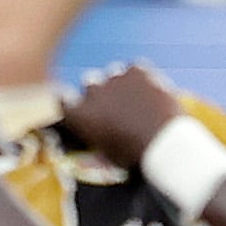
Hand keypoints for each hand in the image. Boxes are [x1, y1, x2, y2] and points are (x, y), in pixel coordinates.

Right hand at [62, 63, 182, 167]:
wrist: (163, 144)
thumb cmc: (134, 156)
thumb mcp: (107, 157)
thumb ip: (95, 148)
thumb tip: (89, 154)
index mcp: (79, 116)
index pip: (63, 100)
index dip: (71, 102)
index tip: (80, 107)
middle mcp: (92, 93)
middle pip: (89, 83)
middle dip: (99, 92)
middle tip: (115, 107)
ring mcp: (114, 79)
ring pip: (113, 74)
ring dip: (120, 84)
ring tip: (136, 100)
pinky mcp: (136, 72)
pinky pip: (134, 68)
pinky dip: (140, 77)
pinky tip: (149, 90)